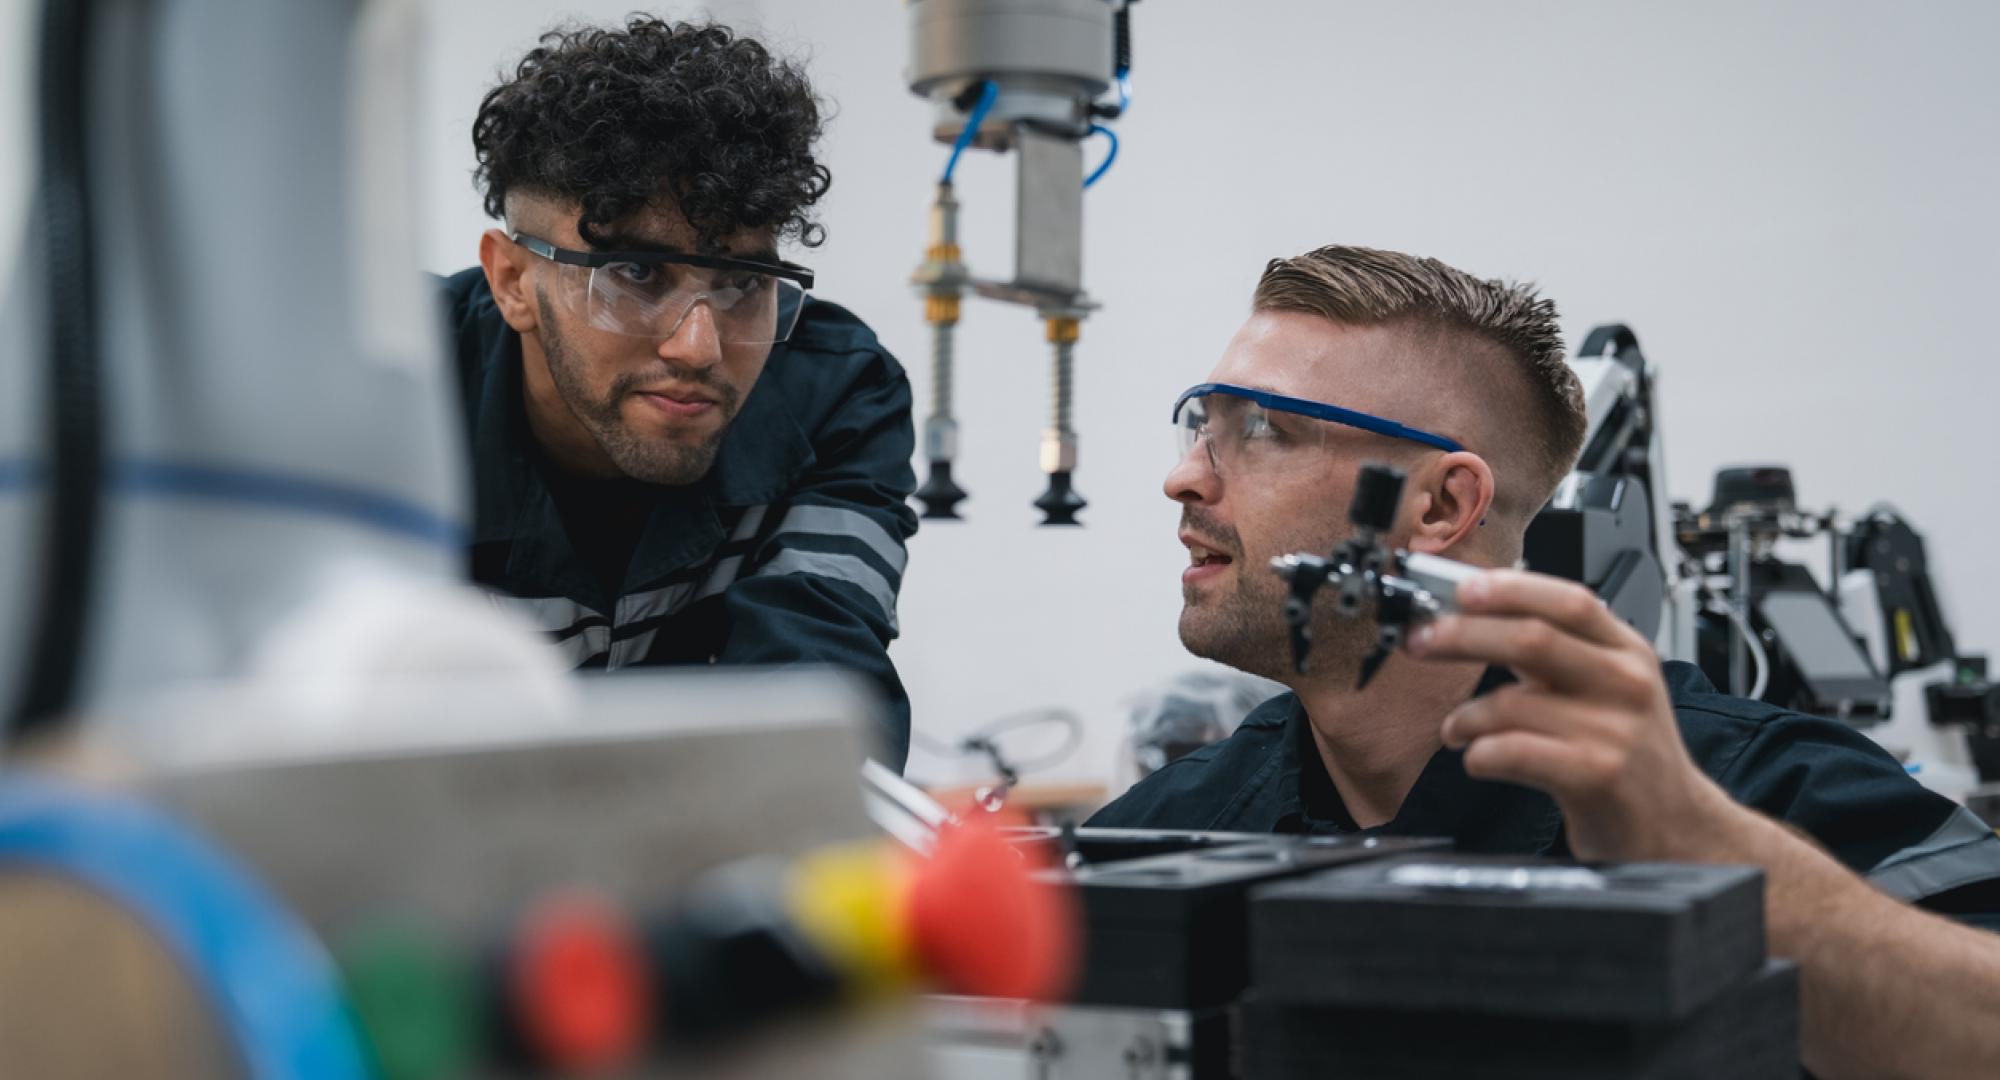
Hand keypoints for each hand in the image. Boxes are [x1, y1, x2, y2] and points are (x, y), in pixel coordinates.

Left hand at [1404, 569, 1748, 861]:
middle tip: (1422, 641)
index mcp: (1627, 650)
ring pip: (1512, 701)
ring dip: (1465, 715)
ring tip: (1456, 728)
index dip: (1510, 589)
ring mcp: (1613, 730)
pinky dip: (1480, 752)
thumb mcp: (1609, 687)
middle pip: (1532, 638)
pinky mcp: (1596, 776)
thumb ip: (1554, 651)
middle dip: (1463, 635)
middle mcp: (1625, 682)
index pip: (1569, 601)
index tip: (1461, 590)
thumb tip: (1478, 614)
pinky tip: (1478, 757)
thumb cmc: (1630, 754)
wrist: (1677, 827)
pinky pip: (1513, 751)